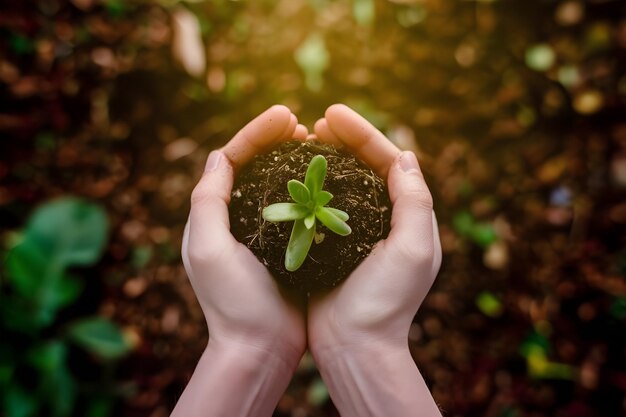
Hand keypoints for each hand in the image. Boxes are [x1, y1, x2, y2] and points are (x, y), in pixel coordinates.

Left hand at [173, 105, 307, 416]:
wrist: (260, 349)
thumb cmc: (233, 303)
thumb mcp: (210, 249)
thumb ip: (208, 202)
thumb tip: (219, 155)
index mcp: (215, 215)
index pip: (232, 158)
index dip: (257, 132)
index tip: (287, 116)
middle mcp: (237, 219)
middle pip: (256, 166)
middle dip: (277, 140)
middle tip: (304, 126)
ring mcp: (264, 233)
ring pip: (279, 184)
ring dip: (296, 161)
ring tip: (318, 144)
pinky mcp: (289, 248)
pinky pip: (299, 208)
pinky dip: (312, 189)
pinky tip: (331, 179)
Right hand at [308, 104, 441, 416]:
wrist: (355, 346)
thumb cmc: (387, 301)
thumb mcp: (412, 249)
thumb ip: (414, 201)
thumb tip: (405, 155)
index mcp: (408, 216)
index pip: (388, 161)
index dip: (363, 133)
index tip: (332, 113)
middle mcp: (384, 219)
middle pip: (365, 167)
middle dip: (343, 140)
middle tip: (316, 123)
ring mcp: (356, 231)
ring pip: (342, 183)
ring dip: (325, 158)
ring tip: (302, 140)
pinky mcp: (329, 245)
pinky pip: (320, 206)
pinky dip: (309, 186)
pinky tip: (291, 174)